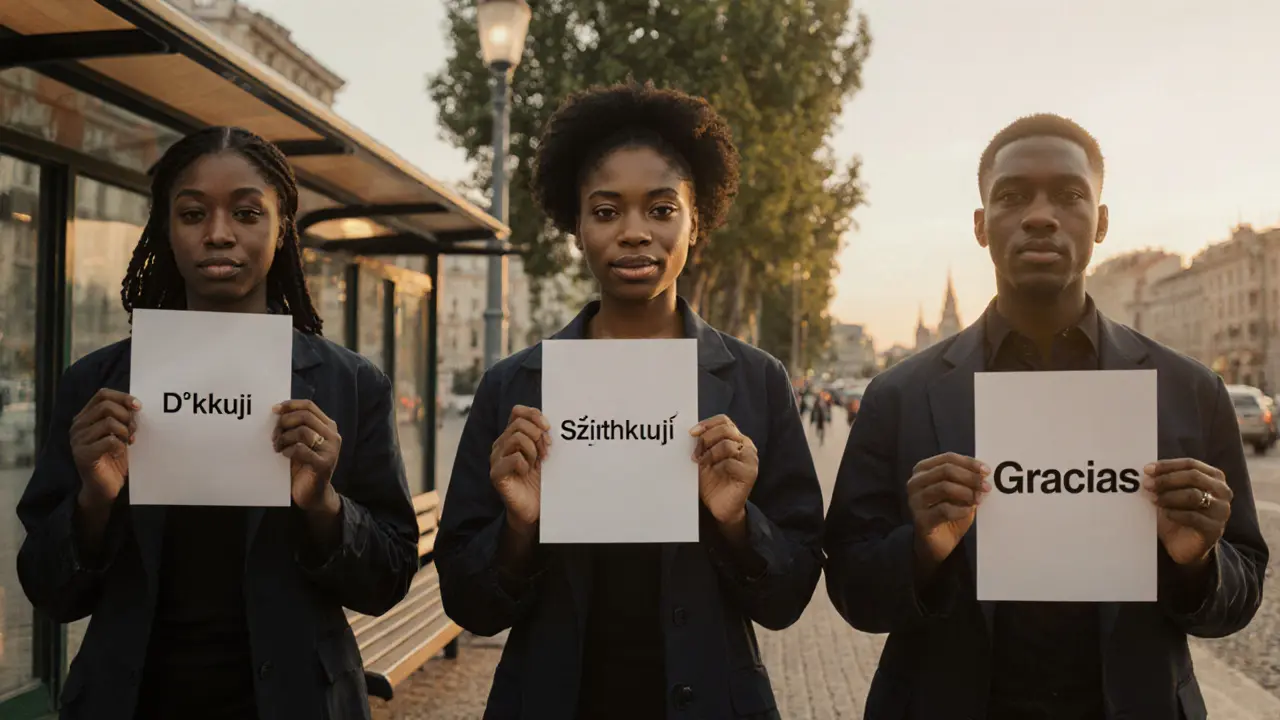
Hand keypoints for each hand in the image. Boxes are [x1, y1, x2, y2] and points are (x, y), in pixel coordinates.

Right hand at [70, 389, 138, 506]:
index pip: (102, 394)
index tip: (139, 406)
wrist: (105, 488)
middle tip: (134, 431)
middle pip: (106, 406)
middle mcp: (78, 426)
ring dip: (125, 432)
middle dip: (126, 416)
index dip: (122, 397)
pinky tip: (119, 454)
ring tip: (128, 442)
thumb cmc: (115, 459)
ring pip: (109, 423)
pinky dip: (121, 446)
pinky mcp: (83, 455)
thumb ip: (123, 418)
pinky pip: (109, 441)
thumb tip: (137, 404)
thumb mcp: (120, 434)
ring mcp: (78, 441)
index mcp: (85, 417)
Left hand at [273, 400, 341, 512]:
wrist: (313, 494)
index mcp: (327, 427)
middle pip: (304, 416)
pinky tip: (285, 455)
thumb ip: (295, 427)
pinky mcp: (324, 464)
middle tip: (274, 435)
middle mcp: (333, 436)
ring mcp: (331, 450)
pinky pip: (301, 449)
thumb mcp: (300, 442)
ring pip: (303, 431)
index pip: (309, 406)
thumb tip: (276, 412)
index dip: (290, 405)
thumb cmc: (303, 466)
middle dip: (284, 423)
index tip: (274, 409)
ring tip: (278, 447)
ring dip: (284, 438)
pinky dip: (289, 451)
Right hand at [490, 406, 549, 534]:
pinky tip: (525, 473)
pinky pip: (514, 458)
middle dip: (538, 436)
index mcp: (511, 436)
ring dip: (533, 451)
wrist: (533, 508)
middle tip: (545, 454)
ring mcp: (496, 459)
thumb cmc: (539, 480)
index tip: (548, 428)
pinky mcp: (496, 474)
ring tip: (535, 464)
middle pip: (520, 424)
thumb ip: (542, 437)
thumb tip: (547, 424)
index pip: (517, 411)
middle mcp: (501, 444)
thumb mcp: (544, 454)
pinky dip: (525, 464)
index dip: (534, 415)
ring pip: (517, 438)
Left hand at [691, 415, 758, 525]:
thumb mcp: (703, 459)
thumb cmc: (712, 482)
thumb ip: (701, 445)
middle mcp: (745, 445)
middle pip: (726, 429)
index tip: (692, 433)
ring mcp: (750, 458)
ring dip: (710, 454)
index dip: (707, 424)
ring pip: (727, 445)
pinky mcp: (750, 473)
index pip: (724, 420)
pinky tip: (714, 473)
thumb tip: (690, 433)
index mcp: (735, 439)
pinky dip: (718, 467)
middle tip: (696, 453)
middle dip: (706, 439)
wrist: (719, 507)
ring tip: (703, 464)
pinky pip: (731, 462)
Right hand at [906, 453, 989, 566]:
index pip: (947, 458)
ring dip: (967, 493)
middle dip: (970, 477)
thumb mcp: (959, 492)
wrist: (936, 543)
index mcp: (923, 470)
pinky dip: (960, 510)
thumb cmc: (948, 514)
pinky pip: (944, 510)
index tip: (986, 471)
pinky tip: (967, 512)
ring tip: (978, 500)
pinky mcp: (920, 519)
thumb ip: (967, 480)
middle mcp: (915, 483)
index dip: (969, 463)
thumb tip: (984, 472)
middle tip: (986, 486)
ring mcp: (915, 501)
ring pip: (944, 487)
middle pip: (946, 470)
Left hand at [1143, 459, 1232, 566]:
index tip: (1147, 469)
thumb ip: (1164, 480)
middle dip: (1166, 480)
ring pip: (1193, 495)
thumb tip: (1147, 470)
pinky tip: (1165, 514)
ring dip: (1169, 496)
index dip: (1167, 465)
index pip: (1191, 464)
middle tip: (1147, 485)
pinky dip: (1175, 513)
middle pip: (1193, 477)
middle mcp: (1222, 491)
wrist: (1183, 545)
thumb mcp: (1170, 492)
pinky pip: (1193, 516)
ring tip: (1154, 500)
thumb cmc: (1176, 513)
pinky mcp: (1215, 528)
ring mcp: (1221, 510)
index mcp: (1214, 477)